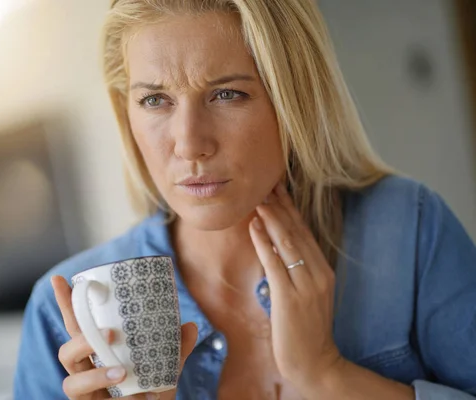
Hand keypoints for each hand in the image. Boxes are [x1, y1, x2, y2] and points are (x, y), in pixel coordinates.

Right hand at [51, 276, 197, 399]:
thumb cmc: (151, 393)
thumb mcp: (167, 369)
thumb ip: (176, 349)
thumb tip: (190, 326)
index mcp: (101, 350)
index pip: (81, 323)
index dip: (68, 302)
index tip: (59, 278)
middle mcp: (86, 365)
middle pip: (67, 337)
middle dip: (75, 323)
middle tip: (108, 329)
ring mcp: (82, 385)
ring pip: (66, 358)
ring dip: (86, 349)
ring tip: (115, 356)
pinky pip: (77, 388)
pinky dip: (97, 379)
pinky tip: (119, 376)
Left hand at [248, 183, 342, 390]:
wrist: (315, 362)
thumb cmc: (305, 329)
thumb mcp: (306, 295)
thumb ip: (295, 272)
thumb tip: (274, 248)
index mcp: (323, 271)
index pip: (305, 232)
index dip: (291, 208)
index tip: (278, 188)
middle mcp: (319, 273)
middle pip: (297, 232)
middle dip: (280, 206)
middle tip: (265, 182)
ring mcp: (306, 285)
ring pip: (288, 243)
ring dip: (272, 218)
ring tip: (258, 198)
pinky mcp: (290, 298)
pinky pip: (275, 264)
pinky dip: (264, 243)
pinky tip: (254, 226)